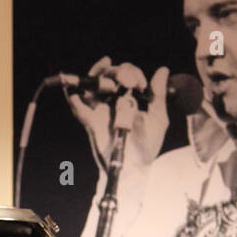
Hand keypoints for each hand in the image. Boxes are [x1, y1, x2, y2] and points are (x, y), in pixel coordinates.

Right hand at [64, 57, 170, 172]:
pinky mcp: (90, 122)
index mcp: (129, 98)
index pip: (127, 74)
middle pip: (108, 75)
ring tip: (111, 77)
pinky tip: (75, 90)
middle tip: (129, 82)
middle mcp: (113, 101)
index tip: (141, 85)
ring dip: (98, 74)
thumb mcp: (158, 118)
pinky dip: (73, 96)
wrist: (134, 167)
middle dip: (119, 71)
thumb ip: (158, 95)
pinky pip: (78, 107)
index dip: (133, 73)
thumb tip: (163, 69)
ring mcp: (100, 110)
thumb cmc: (147, 145)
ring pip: (91, 85)